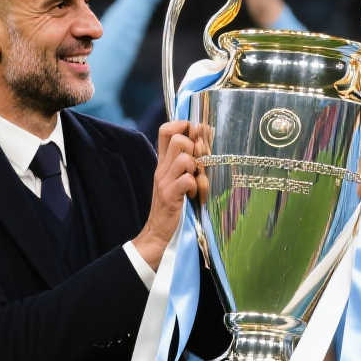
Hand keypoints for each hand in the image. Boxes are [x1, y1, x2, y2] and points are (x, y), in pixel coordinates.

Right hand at [136, 120, 202, 267]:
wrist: (157, 234)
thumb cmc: (171, 207)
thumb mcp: (175, 181)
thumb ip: (185, 163)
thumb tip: (203, 143)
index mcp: (163, 163)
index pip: (166, 130)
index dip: (183, 126)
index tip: (195, 136)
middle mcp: (162, 169)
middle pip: (178, 139)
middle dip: (194, 147)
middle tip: (199, 164)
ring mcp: (165, 182)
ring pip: (185, 158)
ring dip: (197, 169)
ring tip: (196, 182)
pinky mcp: (170, 196)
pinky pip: (188, 180)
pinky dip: (195, 187)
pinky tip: (194, 195)